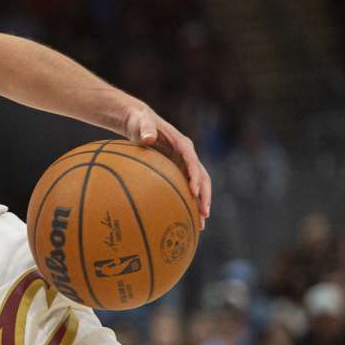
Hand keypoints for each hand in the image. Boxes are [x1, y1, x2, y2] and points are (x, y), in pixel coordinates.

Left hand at [123, 104, 211, 227]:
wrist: (140, 122)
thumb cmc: (139, 122)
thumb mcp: (141, 123)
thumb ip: (145, 129)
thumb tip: (148, 138)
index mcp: (182, 144)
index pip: (192, 162)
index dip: (194, 177)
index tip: (193, 192)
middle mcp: (188, 154)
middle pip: (202, 177)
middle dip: (205, 196)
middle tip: (204, 214)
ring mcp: (185, 163)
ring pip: (199, 185)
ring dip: (201, 202)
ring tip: (201, 223)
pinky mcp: (179, 169)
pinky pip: (187, 186)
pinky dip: (190, 201)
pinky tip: (187, 217)